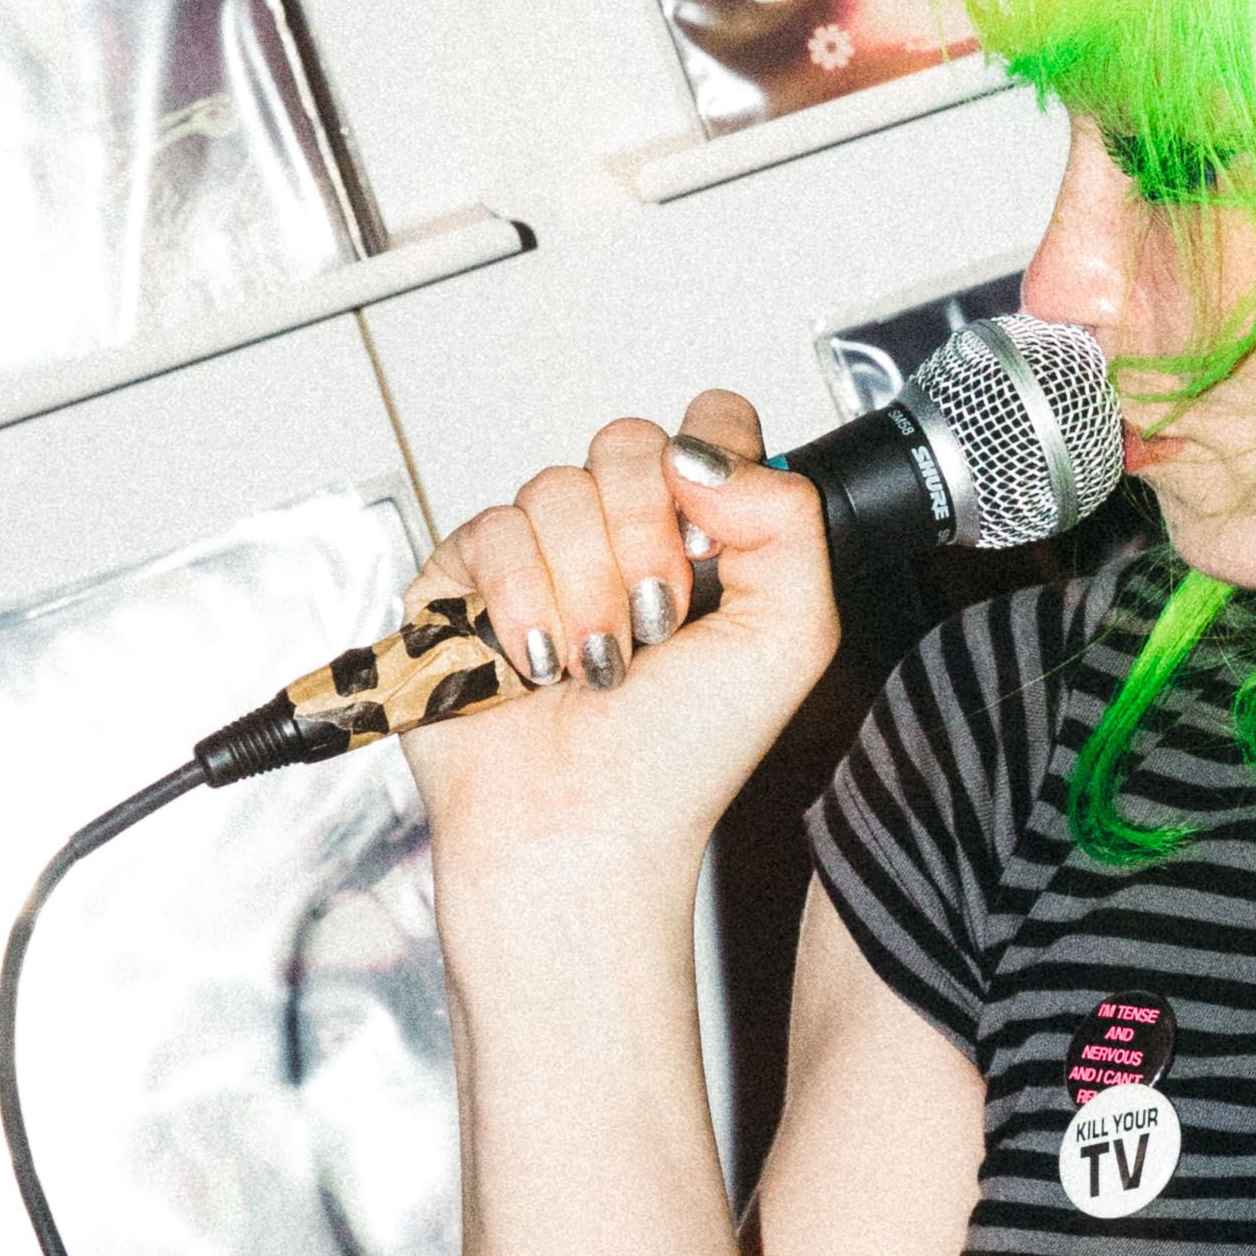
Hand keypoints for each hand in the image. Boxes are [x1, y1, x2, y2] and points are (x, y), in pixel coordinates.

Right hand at [404, 387, 836, 915]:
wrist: (586, 829)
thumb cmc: (682, 758)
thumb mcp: (791, 634)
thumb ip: (790, 518)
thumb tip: (707, 451)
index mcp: (703, 539)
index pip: (709, 426)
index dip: (709, 462)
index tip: (710, 541)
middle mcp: (621, 537)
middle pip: (628, 442)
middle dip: (646, 537)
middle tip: (659, 620)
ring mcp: (541, 555)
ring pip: (557, 487)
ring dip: (589, 588)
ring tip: (599, 663)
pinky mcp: (464, 580)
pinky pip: (491, 530)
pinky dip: (523, 602)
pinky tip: (538, 663)